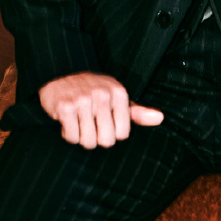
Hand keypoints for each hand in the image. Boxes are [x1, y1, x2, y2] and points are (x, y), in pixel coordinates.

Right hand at [39, 72, 163, 148]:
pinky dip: (69, 134)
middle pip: (106, 141)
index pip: (123, 134)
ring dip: (82, 137)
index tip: (105, 121)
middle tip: (91, 123)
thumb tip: (160, 118)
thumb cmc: (93, 93)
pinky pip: (72, 138)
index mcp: (119, 92)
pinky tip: (68, 120)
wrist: (59, 79)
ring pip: (88, 141)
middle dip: (97, 138)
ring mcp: (83, 100)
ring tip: (80, 121)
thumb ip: (138, 112)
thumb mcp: (117, 99)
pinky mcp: (65, 107)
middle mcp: (102, 94)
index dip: (112, 133)